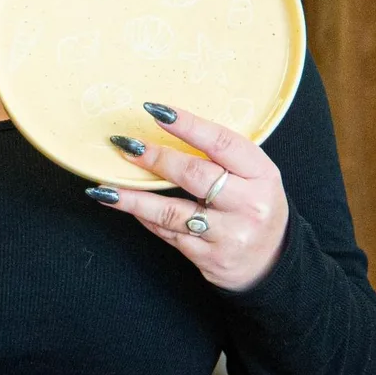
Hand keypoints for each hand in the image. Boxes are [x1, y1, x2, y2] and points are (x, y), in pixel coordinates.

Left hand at [92, 104, 288, 291]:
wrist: (271, 263)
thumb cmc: (253, 207)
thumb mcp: (254, 177)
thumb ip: (222, 158)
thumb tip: (167, 127)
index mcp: (262, 175)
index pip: (222, 143)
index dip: (187, 125)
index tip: (155, 111)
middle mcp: (249, 204)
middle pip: (194, 175)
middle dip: (154, 158)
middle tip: (124, 145)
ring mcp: (229, 234)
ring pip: (171, 211)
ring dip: (133, 198)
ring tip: (104, 187)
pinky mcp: (209, 257)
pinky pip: (167, 232)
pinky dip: (143, 217)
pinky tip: (125, 205)